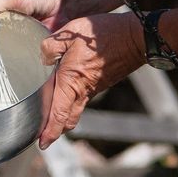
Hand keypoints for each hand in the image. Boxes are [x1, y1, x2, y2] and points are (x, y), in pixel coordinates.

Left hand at [37, 13, 144, 148]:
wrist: (135, 37)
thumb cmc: (104, 35)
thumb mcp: (71, 33)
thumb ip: (51, 46)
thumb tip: (42, 57)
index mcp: (72, 82)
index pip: (59, 115)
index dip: (50, 132)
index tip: (42, 144)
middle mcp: (83, 91)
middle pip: (68, 120)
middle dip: (55, 130)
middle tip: (43, 135)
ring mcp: (93, 89)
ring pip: (75, 111)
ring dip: (63, 118)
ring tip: (50, 117)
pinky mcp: (100, 83)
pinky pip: (83, 99)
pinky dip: (72, 104)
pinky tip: (65, 94)